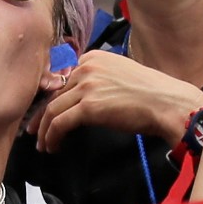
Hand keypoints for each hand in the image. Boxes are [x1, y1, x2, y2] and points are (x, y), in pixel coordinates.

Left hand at [31, 51, 202, 150]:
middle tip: (35, 132)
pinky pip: (59, 123)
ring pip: (52, 109)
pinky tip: (53, 146)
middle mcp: (86, 67)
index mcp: (93, 57)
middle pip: (55, 95)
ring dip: (44, 130)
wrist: (167, 103)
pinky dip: (52, 136)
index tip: (46, 114)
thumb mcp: (119, 76)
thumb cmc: (151, 94)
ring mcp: (86, 85)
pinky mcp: (88, 106)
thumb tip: (83, 98)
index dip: (52, 100)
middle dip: (42, 116)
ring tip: (43, 145)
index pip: (64, 80)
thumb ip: (98, 81)